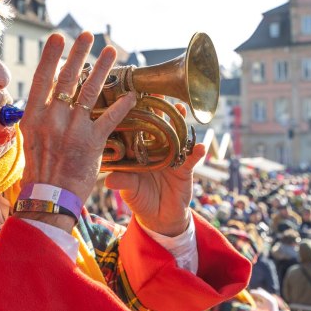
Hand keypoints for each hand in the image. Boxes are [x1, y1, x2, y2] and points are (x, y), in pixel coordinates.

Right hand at [17, 32, 135, 231]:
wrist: (49, 197)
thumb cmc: (40, 170)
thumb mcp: (31, 139)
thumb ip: (40, 117)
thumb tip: (47, 97)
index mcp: (34, 116)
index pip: (43, 78)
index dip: (51, 56)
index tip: (58, 37)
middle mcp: (52, 119)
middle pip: (67, 79)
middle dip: (78, 53)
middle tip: (88, 35)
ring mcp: (72, 129)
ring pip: (90, 91)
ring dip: (102, 68)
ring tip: (111, 51)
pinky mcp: (91, 143)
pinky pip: (110, 118)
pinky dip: (122, 105)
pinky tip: (132, 94)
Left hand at [104, 104, 205, 235]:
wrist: (160, 218)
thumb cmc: (140, 200)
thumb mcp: (129, 191)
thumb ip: (123, 183)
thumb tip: (109, 180)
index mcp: (139, 151)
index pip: (136, 128)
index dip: (134, 113)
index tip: (131, 96)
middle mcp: (155, 150)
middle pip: (158, 125)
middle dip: (159, 109)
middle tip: (159, 92)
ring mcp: (171, 157)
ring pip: (176, 135)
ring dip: (180, 122)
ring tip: (181, 110)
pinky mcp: (185, 169)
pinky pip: (192, 158)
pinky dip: (197, 152)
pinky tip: (201, 146)